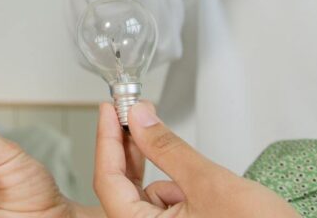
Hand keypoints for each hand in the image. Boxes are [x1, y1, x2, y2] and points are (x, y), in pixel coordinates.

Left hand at [94, 102, 300, 217]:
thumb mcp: (209, 182)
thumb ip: (168, 148)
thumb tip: (139, 117)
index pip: (108, 180)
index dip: (107, 139)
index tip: (109, 108)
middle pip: (122, 187)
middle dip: (131, 149)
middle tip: (135, 113)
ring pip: (145, 196)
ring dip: (158, 170)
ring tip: (181, 155)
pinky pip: (166, 207)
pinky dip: (176, 187)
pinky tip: (199, 182)